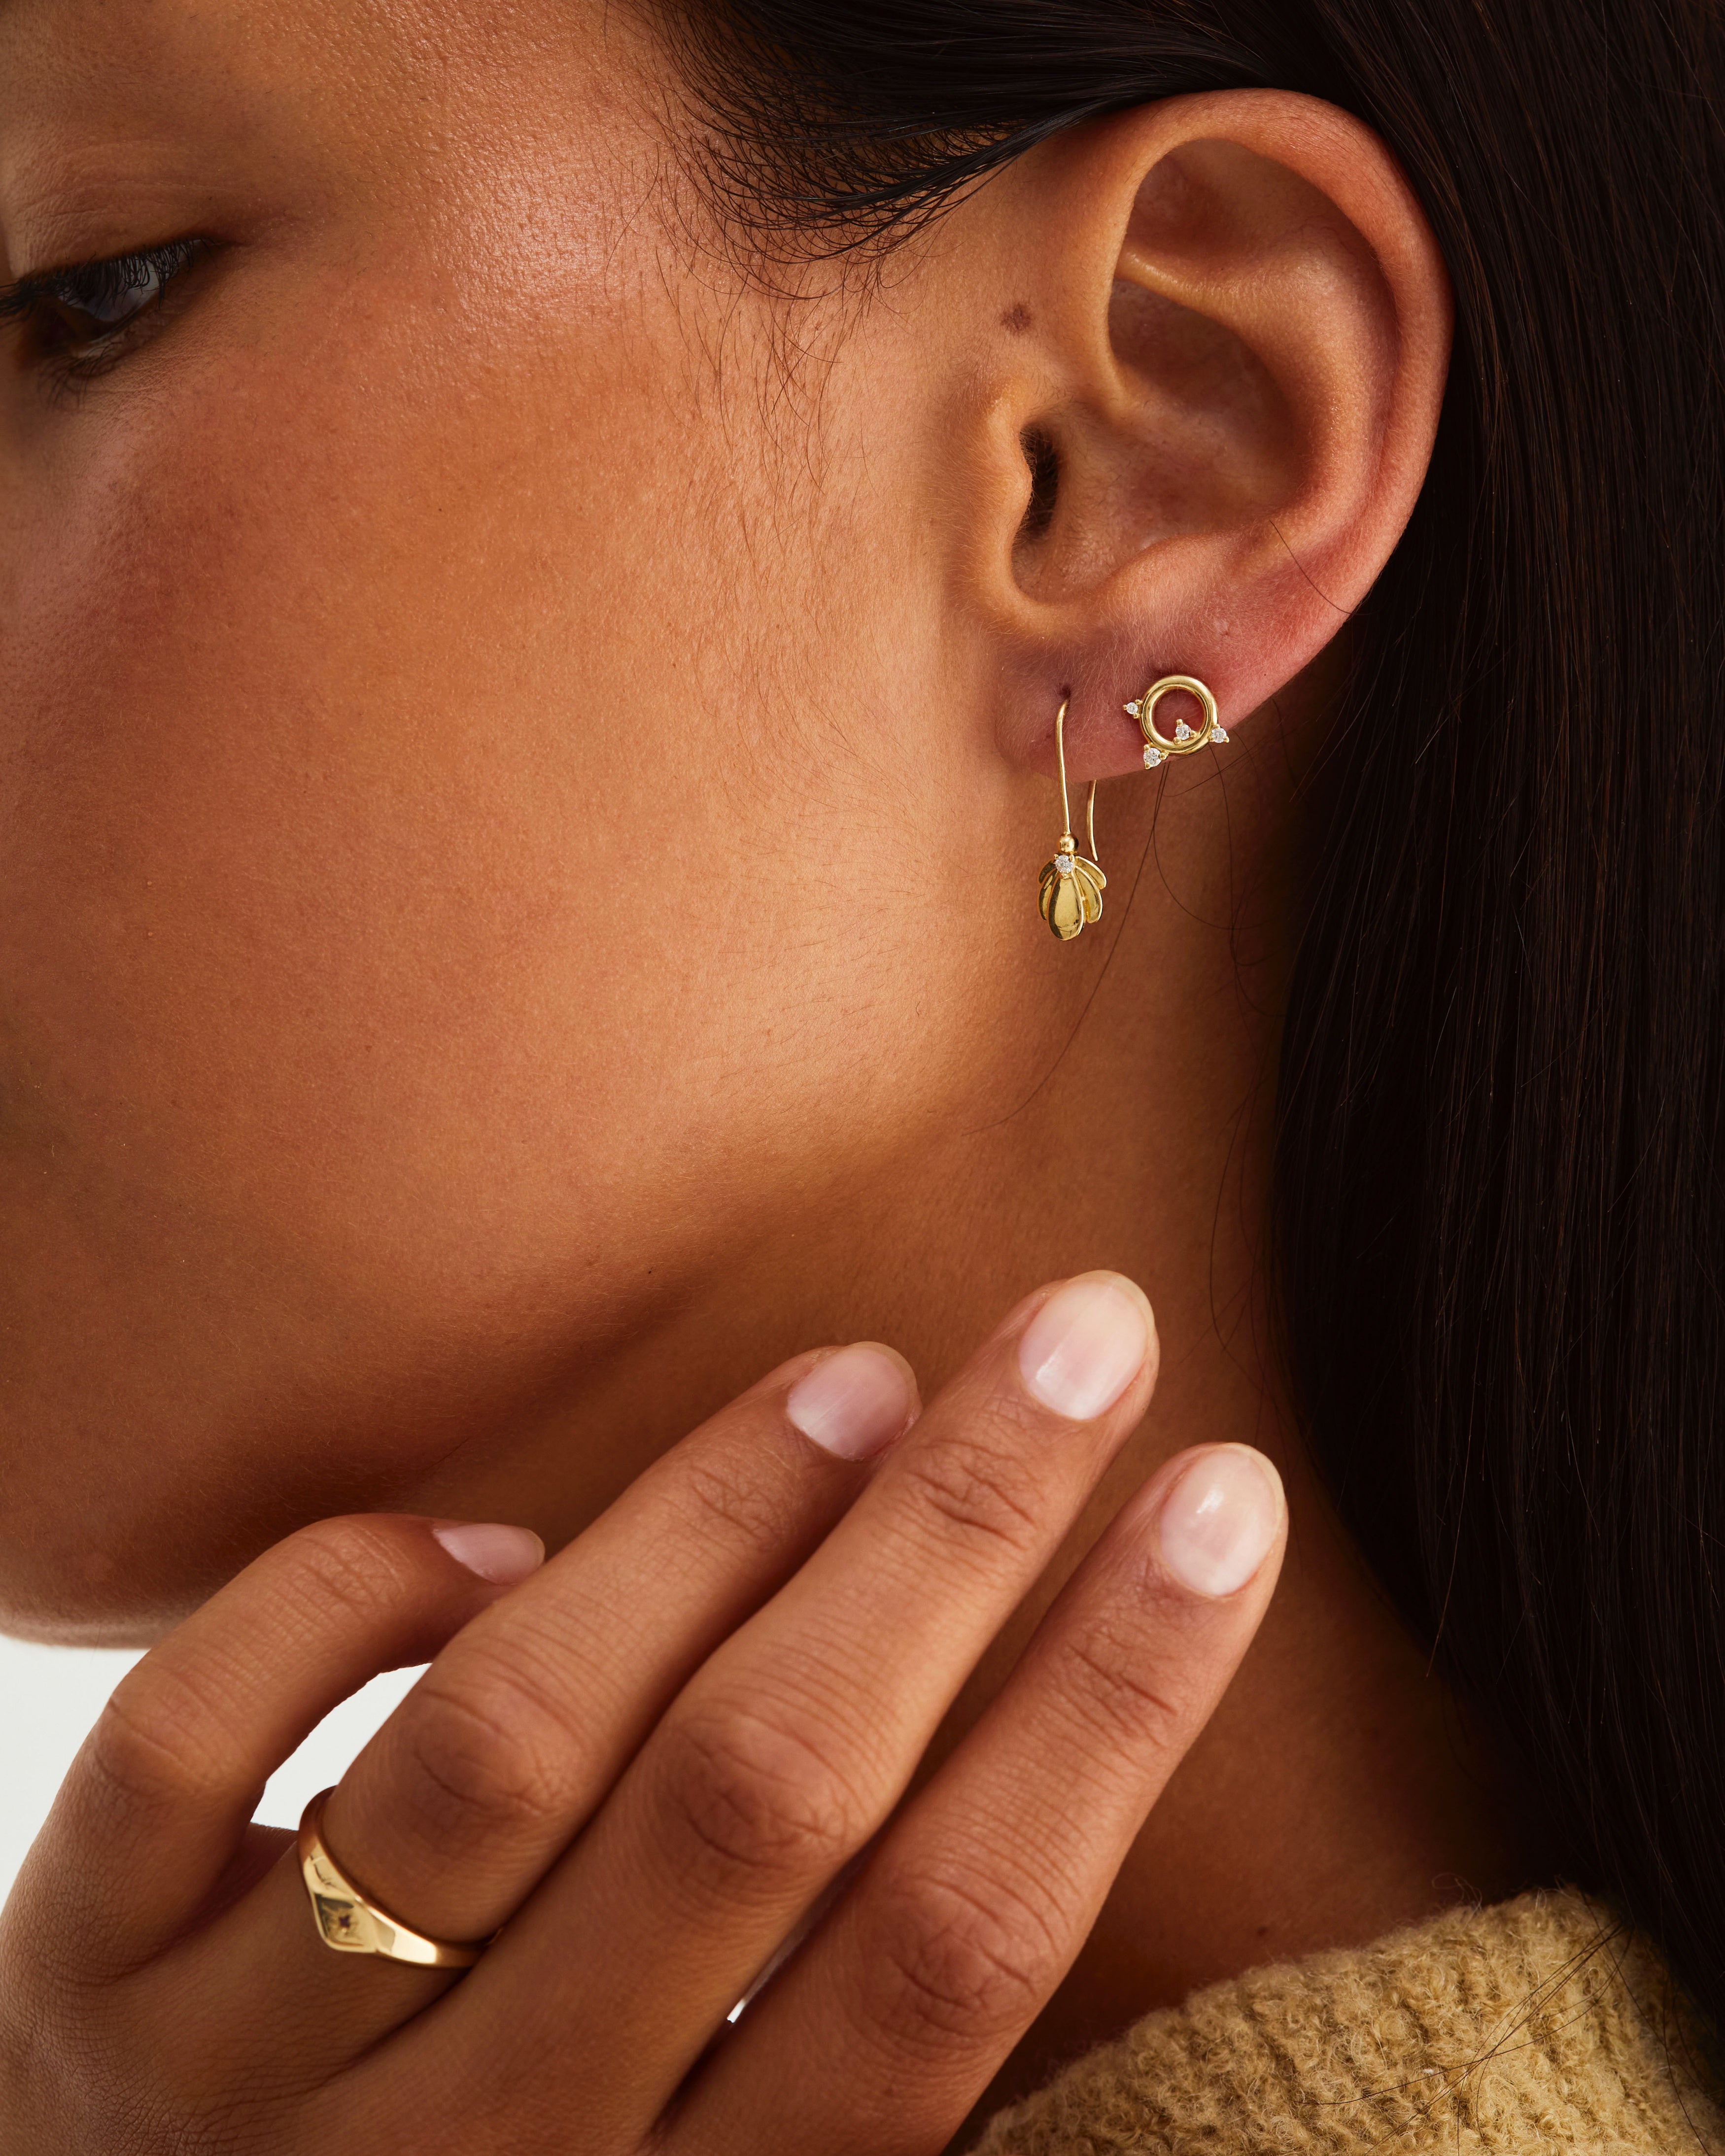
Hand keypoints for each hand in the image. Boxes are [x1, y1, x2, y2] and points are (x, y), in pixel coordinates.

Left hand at [0, 1273, 1284, 2154]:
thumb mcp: (715, 2154)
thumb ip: (840, 2010)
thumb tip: (1063, 1727)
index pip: (955, 1952)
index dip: (1112, 1706)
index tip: (1224, 1498)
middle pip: (760, 1802)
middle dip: (955, 1538)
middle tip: (1086, 1334)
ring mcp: (258, 2069)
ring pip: (509, 1746)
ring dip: (704, 1526)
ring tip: (850, 1381)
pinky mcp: (84, 1966)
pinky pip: (201, 1741)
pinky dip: (357, 1594)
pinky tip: (486, 1534)